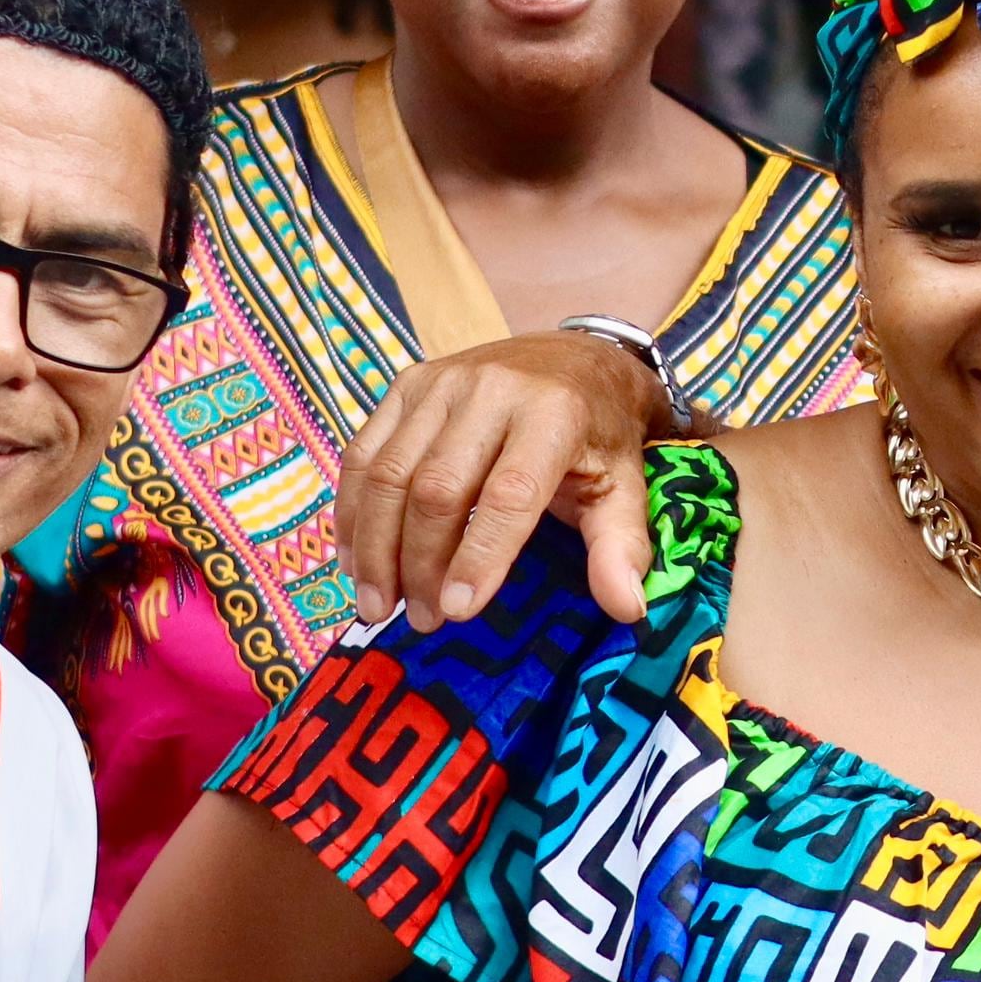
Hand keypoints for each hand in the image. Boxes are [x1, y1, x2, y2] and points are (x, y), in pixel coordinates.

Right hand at [336, 334, 673, 631]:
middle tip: (422, 620)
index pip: (508, 493)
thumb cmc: (599, 437)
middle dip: (421, 563)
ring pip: (388, 474)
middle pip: (437, 488)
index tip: (458, 611)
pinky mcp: (407, 385)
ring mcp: (441, 382)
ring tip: (380, 605)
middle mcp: (492, 389)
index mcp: (554, 413)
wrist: (575, 360)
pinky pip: (363, 454)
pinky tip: (358, 562)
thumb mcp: (624, 488)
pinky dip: (353, 514)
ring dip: (376, 547)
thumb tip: (627, 611)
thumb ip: (621, 547)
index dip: (479, 555)